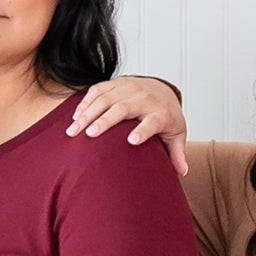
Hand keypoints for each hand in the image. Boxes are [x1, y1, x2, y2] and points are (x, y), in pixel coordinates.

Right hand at [66, 76, 190, 178]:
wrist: (162, 88)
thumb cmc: (167, 116)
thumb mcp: (176, 134)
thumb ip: (177, 153)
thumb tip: (183, 172)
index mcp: (160, 113)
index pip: (152, 122)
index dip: (143, 131)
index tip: (132, 141)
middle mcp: (144, 98)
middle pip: (123, 108)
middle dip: (105, 121)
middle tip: (89, 135)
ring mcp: (128, 87)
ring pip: (105, 98)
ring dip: (87, 114)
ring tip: (73, 131)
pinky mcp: (115, 83)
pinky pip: (96, 90)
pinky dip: (84, 103)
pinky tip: (74, 117)